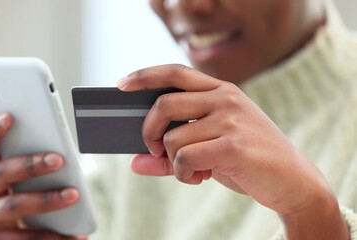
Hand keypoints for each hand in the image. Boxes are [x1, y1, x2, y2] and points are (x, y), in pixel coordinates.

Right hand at [0, 113, 87, 239]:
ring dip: (47, 199)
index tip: (9, 116)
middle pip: (2, 172)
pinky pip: (26, 238)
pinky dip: (53, 236)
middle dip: (31, 164)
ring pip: (15, 204)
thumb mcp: (32, 182)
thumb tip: (62, 155)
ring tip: (73, 195)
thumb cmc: (30, 201)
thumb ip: (38, 166)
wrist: (19, 239)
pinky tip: (75, 234)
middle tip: (58, 159)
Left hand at [119, 64, 348, 238]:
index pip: (176, 72)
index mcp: (221, 91)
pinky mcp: (232, 145)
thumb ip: (171, 153)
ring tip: (191, 170)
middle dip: (148, 130)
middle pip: (164, 103)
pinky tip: (199, 177)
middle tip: (151, 148)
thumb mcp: (209, 149)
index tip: (123, 83)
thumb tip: (134, 163)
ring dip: (173, 162)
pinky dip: (183, 174)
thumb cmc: (247, 159)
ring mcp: (230, 119)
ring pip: (172, 138)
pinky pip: (184, 159)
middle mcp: (225, 98)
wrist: (293, 180)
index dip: (145, 75)